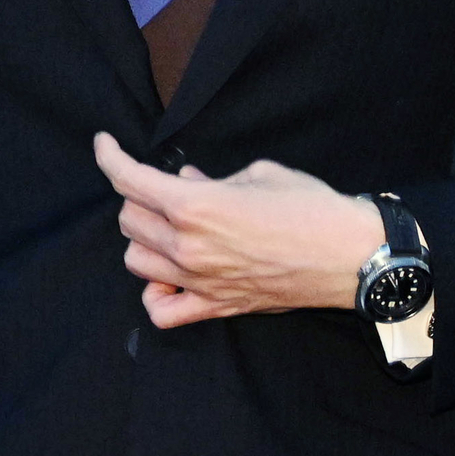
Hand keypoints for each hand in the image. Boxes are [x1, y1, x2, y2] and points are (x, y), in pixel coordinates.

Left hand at [90, 133, 387, 329]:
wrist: (350, 255)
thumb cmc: (311, 208)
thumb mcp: (259, 175)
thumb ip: (214, 178)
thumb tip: (188, 179)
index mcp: (197, 205)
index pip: (129, 180)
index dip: (109, 156)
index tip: (104, 145)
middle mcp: (189, 246)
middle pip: (129, 220)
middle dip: (138, 197)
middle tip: (162, 187)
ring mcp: (200, 281)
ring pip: (136, 261)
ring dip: (144, 240)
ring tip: (168, 228)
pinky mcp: (216, 305)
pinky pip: (161, 310)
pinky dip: (156, 293)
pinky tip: (170, 277)